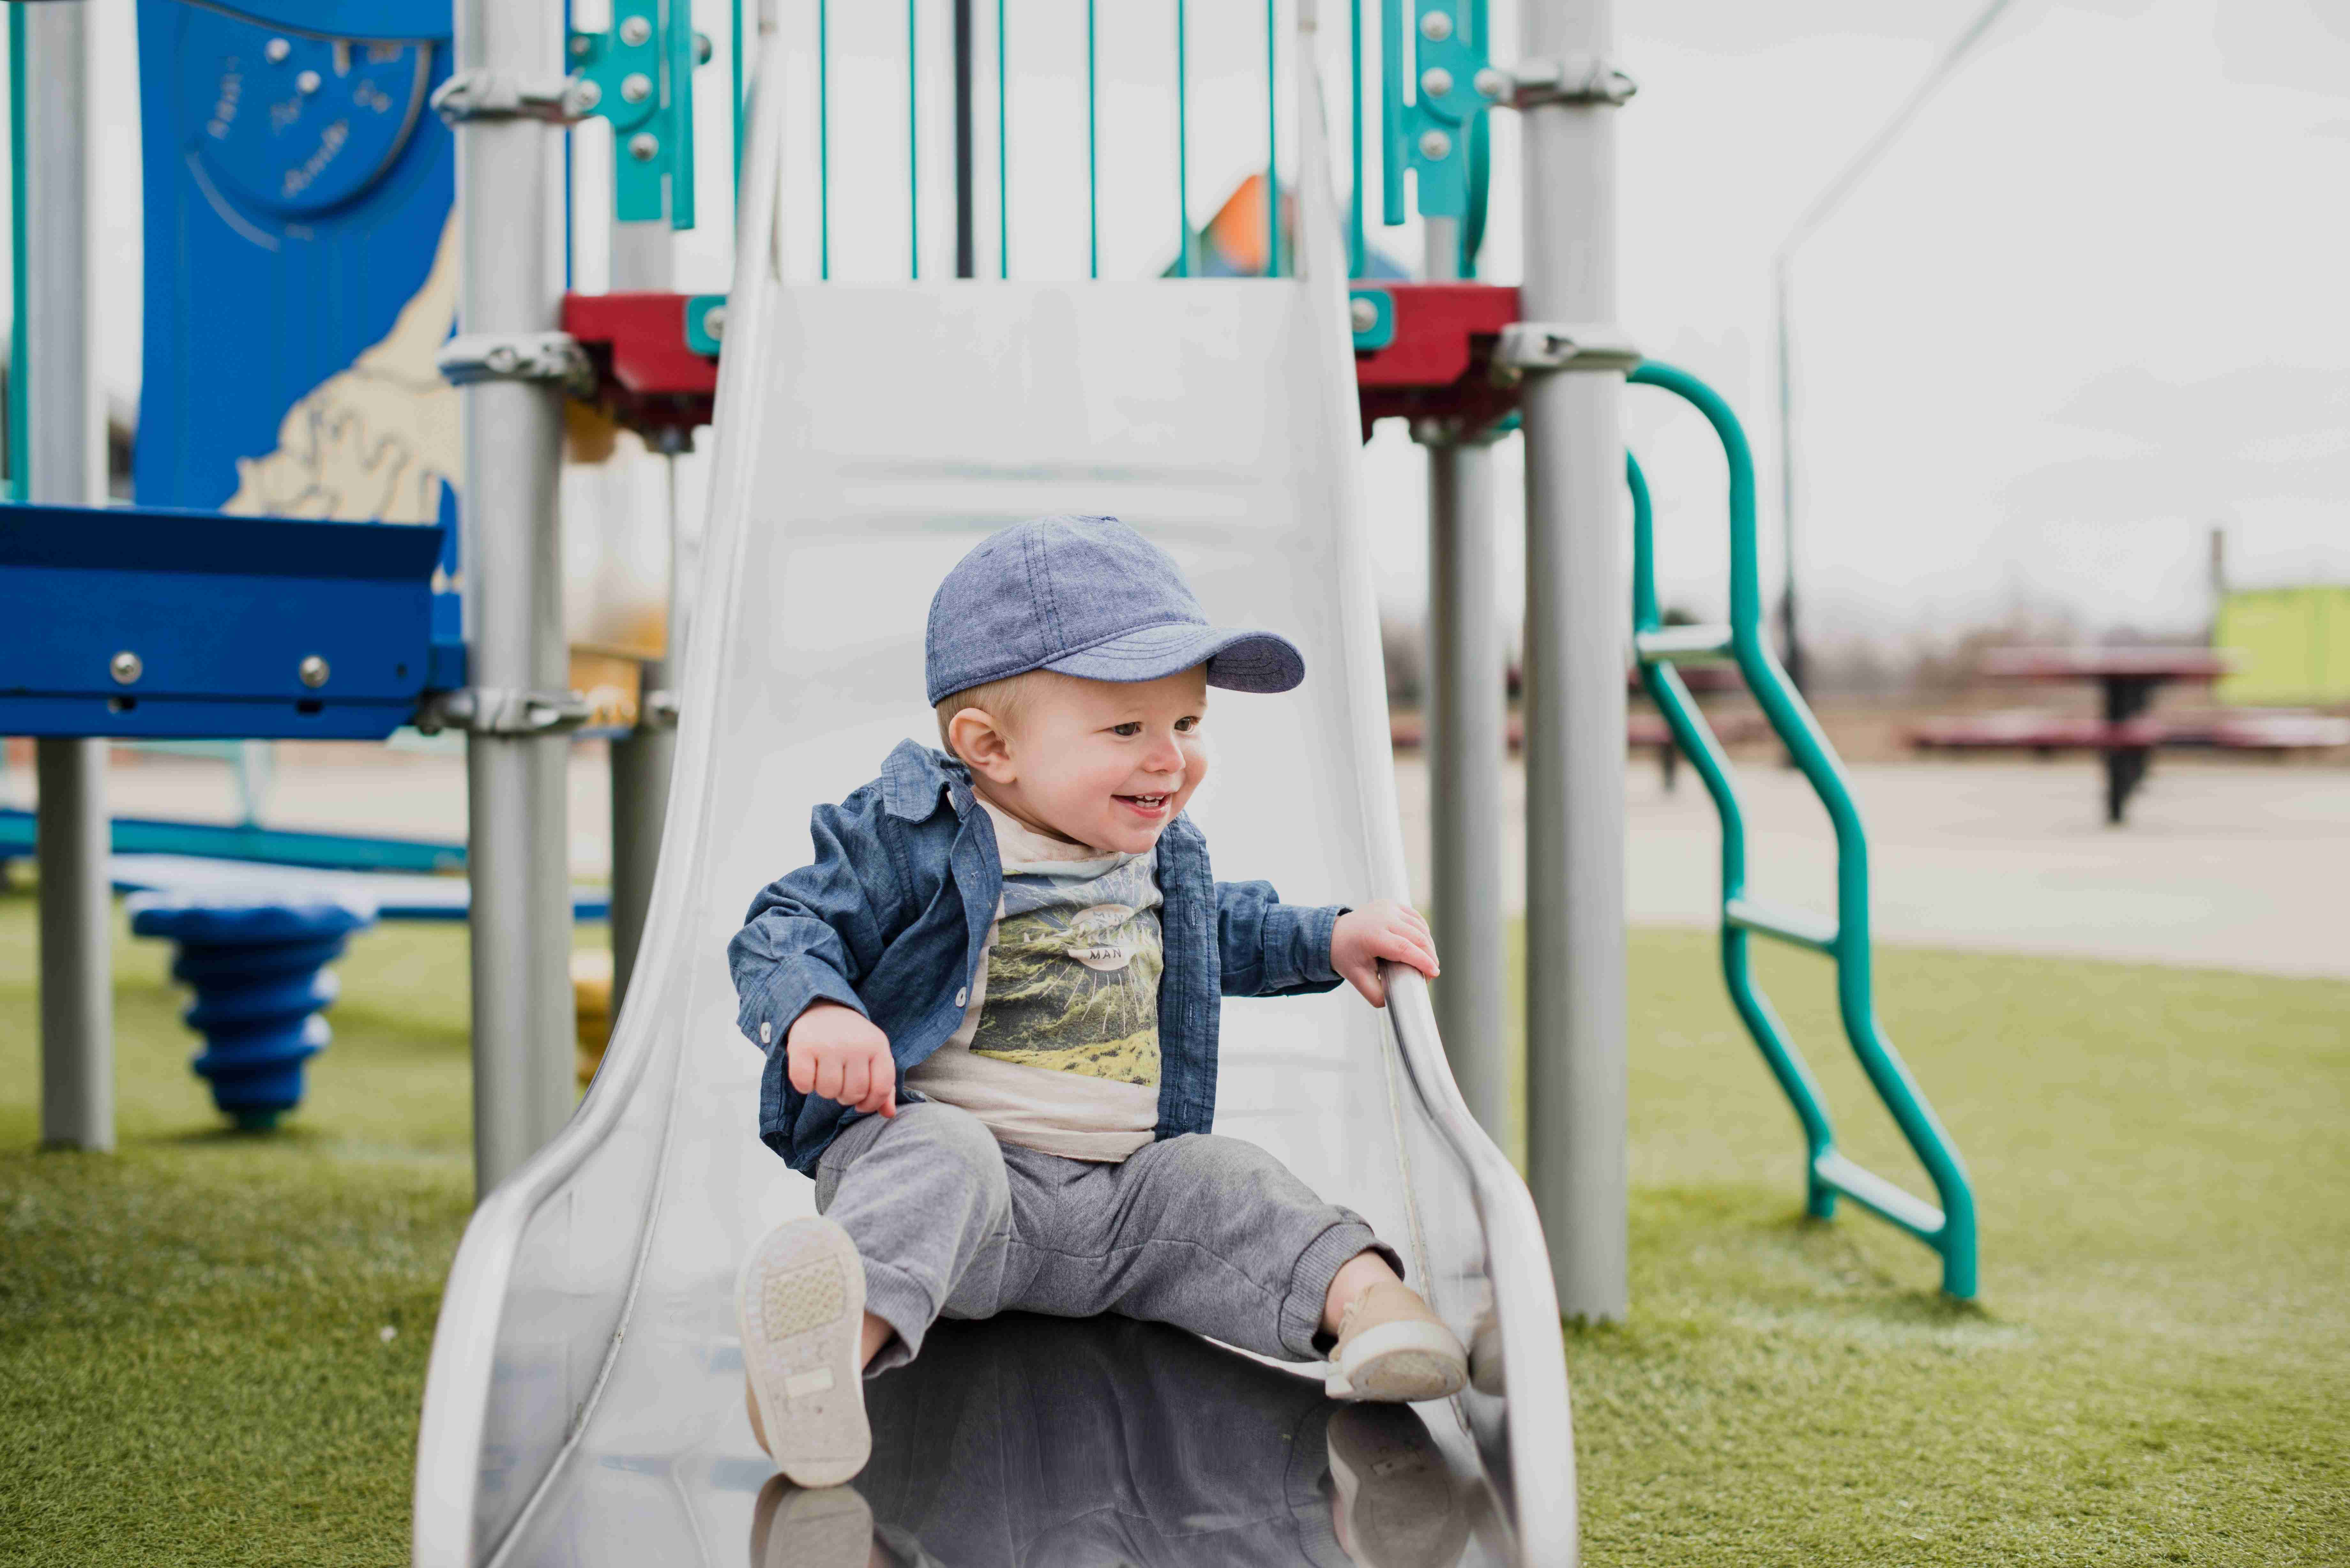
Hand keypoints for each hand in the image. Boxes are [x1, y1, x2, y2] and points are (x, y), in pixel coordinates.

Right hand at [786, 1001, 897, 1116]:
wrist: (821, 1007)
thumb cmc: (850, 1039)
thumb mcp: (873, 1054)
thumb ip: (883, 1084)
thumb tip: (889, 1114)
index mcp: (878, 1045)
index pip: (881, 1088)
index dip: (871, 1104)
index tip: (861, 1104)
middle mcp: (855, 1044)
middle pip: (853, 1094)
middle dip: (845, 1096)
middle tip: (840, 1081)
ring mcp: (828, 1045)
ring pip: (829, 1092)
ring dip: (825, 1090)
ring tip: (825, 1073)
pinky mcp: (803, 1046)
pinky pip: (804, 1084)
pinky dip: (804, 1085)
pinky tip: (809, 1071)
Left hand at [1330, 901, 1438, 1007]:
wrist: (1334, 934)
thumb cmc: (1347, 956)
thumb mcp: (1357, 979)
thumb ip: (1376, 994)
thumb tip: (1396, 1002)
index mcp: (1372, 935)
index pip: (1404, 948)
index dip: (1423, 961)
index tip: (1434, 973)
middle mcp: (1381, 917)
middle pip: (1417, 937)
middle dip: (1429, 956)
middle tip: (1431, 974)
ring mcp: (1388, 908)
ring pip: (1419, 927)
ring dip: (1428, 945)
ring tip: (1427, 962)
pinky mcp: (1393, 904)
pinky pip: (1416, 918)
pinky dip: (1423, 932)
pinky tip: (1423, 945)